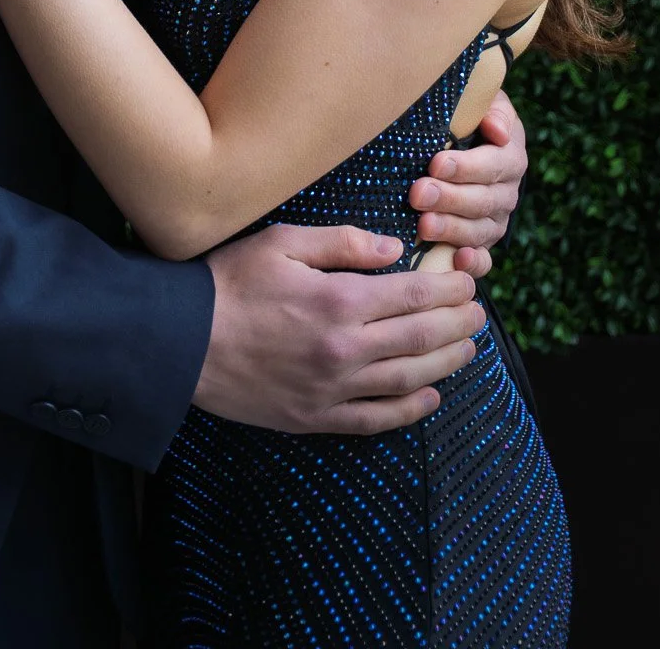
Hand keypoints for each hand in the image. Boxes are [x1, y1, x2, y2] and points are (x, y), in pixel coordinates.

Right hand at [194, 224, 484, 435]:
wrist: (181, 341)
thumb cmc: (228, 283)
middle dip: (457, 324)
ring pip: (407, 380)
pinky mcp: (315, 416)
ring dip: (445, 364)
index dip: (449, 287)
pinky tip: (429, 397)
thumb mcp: (282, 242)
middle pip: (421, 338)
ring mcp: (332, 390)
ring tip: (466, 349)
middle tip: (478, 313)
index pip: (415, 294)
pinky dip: (408, 410)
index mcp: (339, 301)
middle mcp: (344, 350)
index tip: (468, 280)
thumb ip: (342, 243)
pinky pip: (375, 419)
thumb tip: (393, 249)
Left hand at [408, 92, 527, 280]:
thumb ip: (492, 109)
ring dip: (451, 229)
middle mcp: (506, 192)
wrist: (465, 141)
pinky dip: (473, 264)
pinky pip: (483, 261)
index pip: (493, 164)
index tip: (436, 163)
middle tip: (418, 193)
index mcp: (510, 156)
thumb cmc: (468, 116)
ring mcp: (495, 221)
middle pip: (482, 200)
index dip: (467, 166)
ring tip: (423, 225)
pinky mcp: (482, 244)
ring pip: (478, 231)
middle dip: (449, 198)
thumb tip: (497, 130)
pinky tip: (456, 261)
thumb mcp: (483, 102)